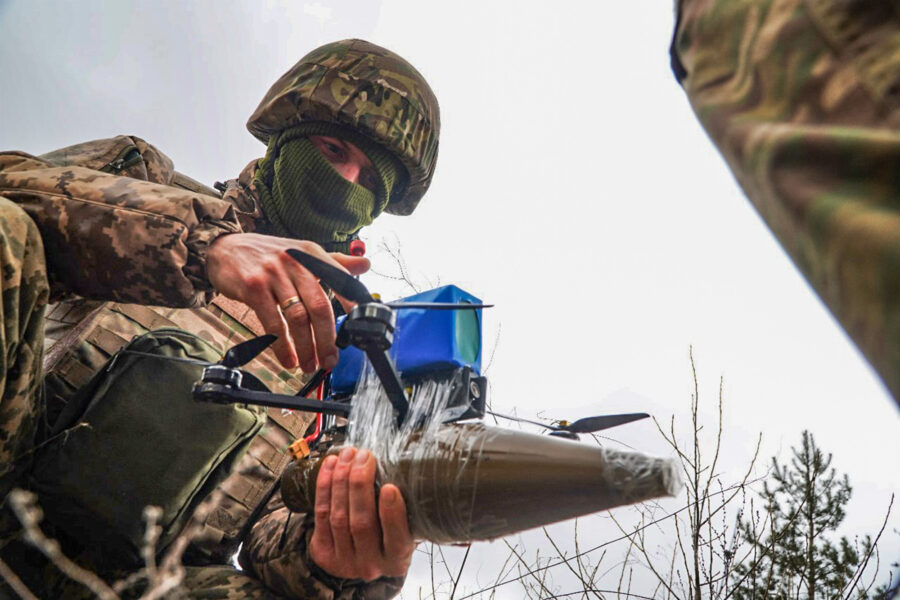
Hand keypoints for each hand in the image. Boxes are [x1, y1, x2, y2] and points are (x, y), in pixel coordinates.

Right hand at [206, 233, 368, 371]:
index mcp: (311, 254)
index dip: (352, 305)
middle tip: (330, 359)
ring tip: (309, 364)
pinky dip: (282, 346)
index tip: (358, 329)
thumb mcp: (301, 252)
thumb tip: (365, 264)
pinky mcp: (253, 288)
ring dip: (306, 347)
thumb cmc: (266, 255)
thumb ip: (334, 262)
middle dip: (328, 339)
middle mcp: (295, 262)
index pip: (340, 280)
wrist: (224, 248)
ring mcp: (273, 274)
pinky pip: (273, 323)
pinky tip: (287, 358)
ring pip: (297, 318)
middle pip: (319, 306)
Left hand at [310, 447, 414, 580]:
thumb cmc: (388, 536)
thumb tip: (403, 468)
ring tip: (348, 455)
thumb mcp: (406, 530)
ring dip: (341, 480)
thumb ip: (406, 510)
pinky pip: (321, 514)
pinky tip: (332, 465)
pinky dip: (325, 486)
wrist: (359, 559)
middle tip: (364, 457)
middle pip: (361, 523)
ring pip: (338, 516)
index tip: (390, 487)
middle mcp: (370, 565)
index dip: (392, 514)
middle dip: (360, 484)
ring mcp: (343, 560)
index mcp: (396, 561)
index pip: (396, 539)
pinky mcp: (322, 551)